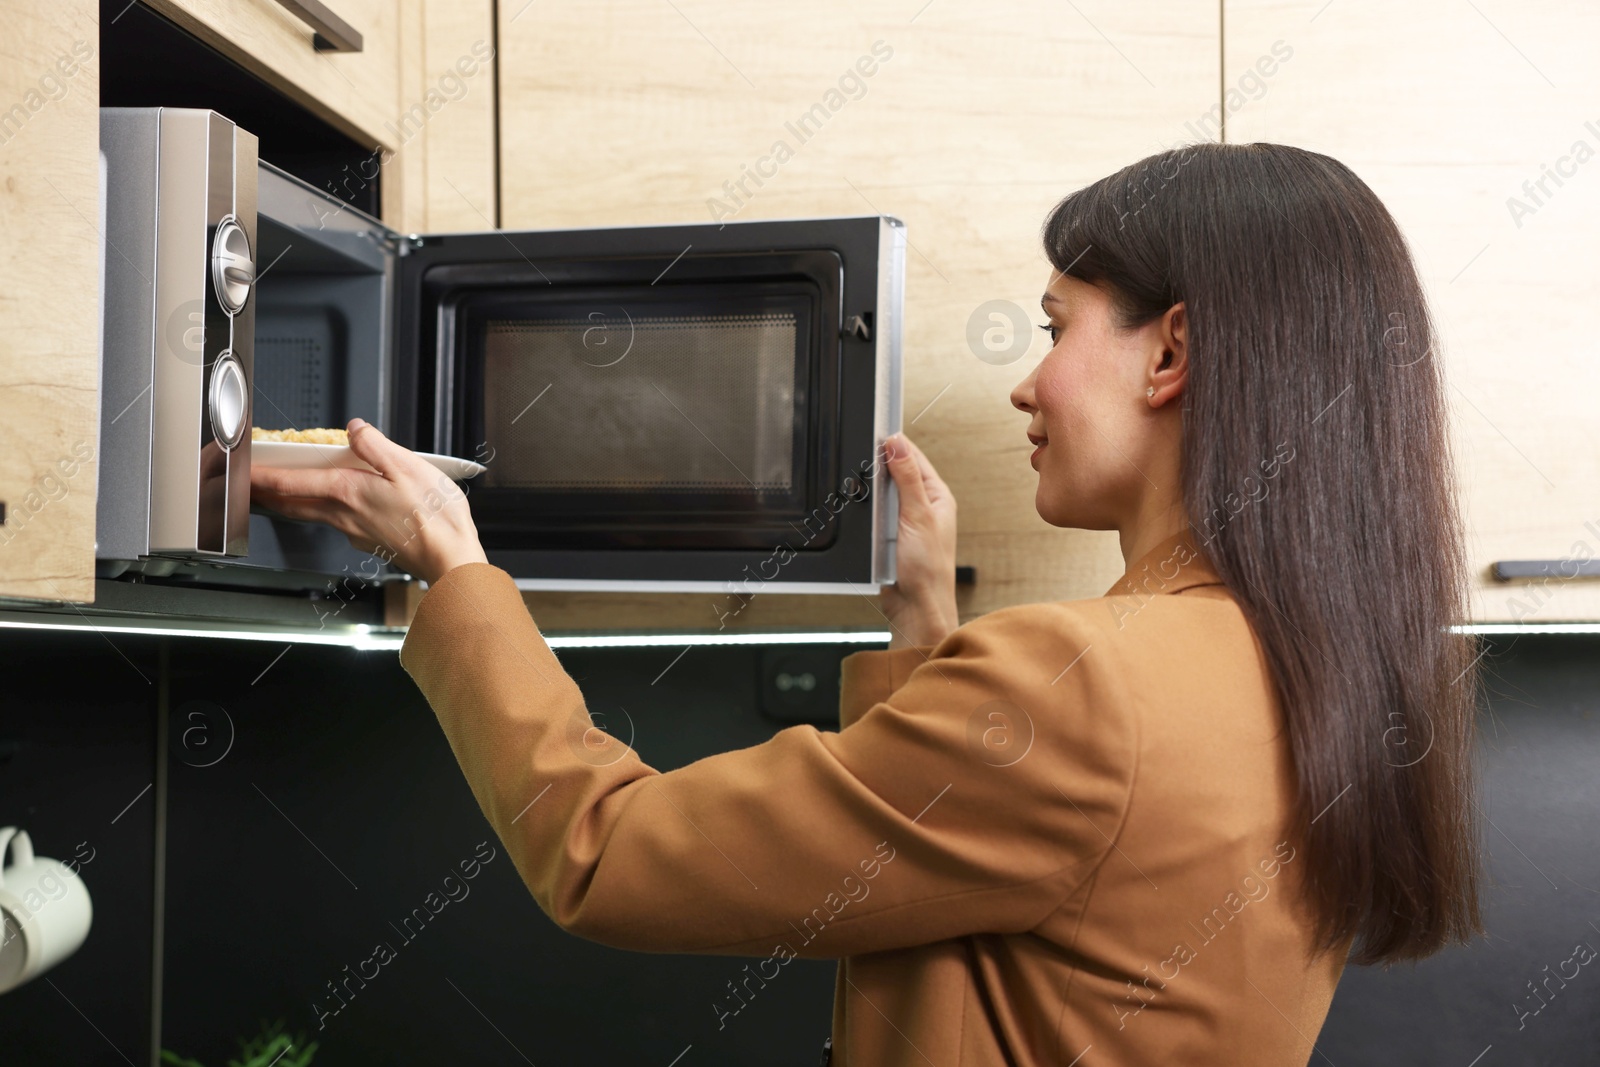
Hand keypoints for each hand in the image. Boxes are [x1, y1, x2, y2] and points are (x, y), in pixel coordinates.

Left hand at [250, 418, 488, 584]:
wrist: (451, 559)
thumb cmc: (435, 518)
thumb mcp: (409, 467)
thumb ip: (375, 446)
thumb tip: (355, 429)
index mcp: (348, 492)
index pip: (290, 483)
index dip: (260, 476)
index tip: (240, 470)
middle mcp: (344, 515)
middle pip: (292, 504)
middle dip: (265, 494)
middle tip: (246, 485)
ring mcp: (355, 532)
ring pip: (311, 514)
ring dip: (290, 503)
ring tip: (278, 493)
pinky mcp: (370, 540)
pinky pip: (337, 522)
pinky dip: (324, 510)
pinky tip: (335, 504)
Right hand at [881, 432, 958, 649]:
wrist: (915, 607)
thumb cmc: (928, 569)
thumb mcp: (918, 516)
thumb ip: (908, 478)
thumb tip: (898, 444)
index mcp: (938, 496)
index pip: (914, 458)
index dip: (895, 445)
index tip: (874, 433)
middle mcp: (923, 506)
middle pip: (895, 474)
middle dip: (878, 470)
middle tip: (863, 464)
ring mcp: (905, 521)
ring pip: (881, 494)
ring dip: (871, 494)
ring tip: (862, 492)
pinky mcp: (889, 536)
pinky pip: (872, 515)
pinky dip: (865, 514)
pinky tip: (861, 514)